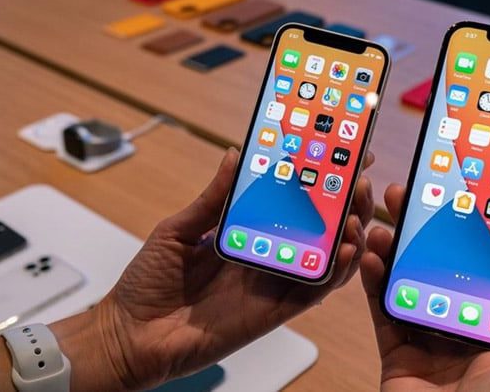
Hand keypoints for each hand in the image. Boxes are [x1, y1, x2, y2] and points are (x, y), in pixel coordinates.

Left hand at [67, 148, 375, 389]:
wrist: (131, 334)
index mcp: (246, 231)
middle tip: (358, 181)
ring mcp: (272, 283)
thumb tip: (235, 154)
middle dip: (344, 204)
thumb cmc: (147, 282)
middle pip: (318, 227)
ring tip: (358, 213)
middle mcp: (267, 255)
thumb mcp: (178, 229)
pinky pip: (313, 292)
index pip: (291, 201)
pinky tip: (346, 251)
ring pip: (325, 258)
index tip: (341, 155)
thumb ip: (212, 198)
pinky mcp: (274, 312)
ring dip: (348, 235)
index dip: (317, 181)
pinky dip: (335, 273)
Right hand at [361, 184, 489, 391]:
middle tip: (407, 198)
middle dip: (421, 233)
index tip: (455, 204)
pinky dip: (373, 282)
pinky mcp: (395, 353)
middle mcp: (458, 329)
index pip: (478, 271)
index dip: (466, 238)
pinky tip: (370, 255)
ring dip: (392, 249)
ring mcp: (425, 340)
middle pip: (436, 268)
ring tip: (382, 220)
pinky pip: (381, 311)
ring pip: (405, 282)